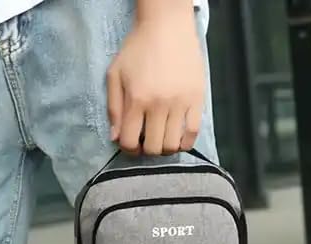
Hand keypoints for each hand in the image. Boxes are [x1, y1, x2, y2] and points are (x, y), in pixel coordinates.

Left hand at [107, 1, 204, 155]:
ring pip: (173, 145)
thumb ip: (113, 107)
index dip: (128, 149)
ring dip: (165, 149)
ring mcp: (180, 103)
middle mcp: (159, 104)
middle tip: (147, 141)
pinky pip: (193, 133)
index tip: (132, 144)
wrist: (167, 25)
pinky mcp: (197, 100)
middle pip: (153, 147)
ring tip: (162, 139)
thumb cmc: (138, 48)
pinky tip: (178, 139)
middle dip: (147, 150)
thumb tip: (115, 138)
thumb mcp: (115, 74)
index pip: (130, 141)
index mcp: (137, 99)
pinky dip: (185, 143)